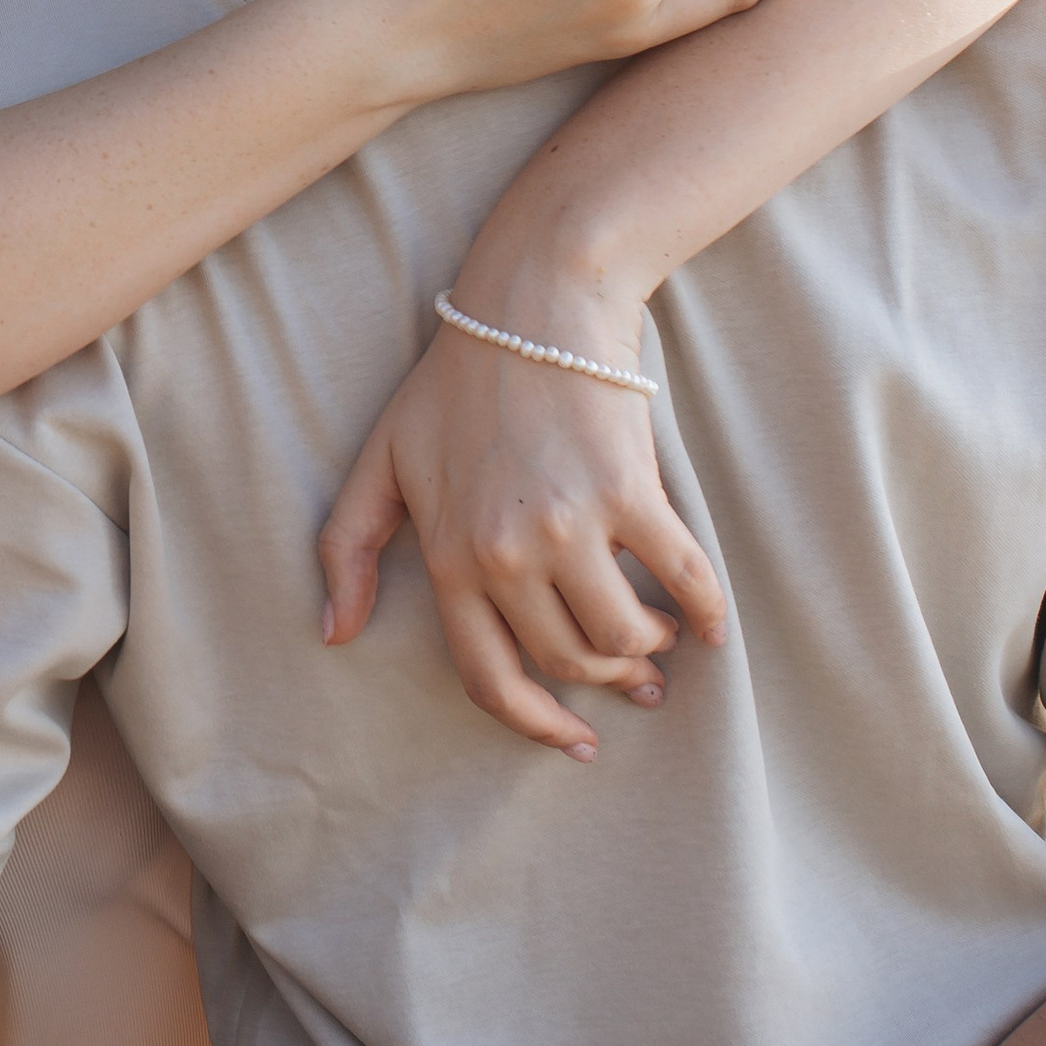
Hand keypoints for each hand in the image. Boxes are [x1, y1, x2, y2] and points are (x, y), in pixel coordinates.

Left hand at [320, 275, 727, 755]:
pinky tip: (711, 626)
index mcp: (449, 556)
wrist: (534, 304)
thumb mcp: (380, 460)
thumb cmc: (456, 382)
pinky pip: (683, 577)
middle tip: (632, 676)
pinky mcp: (631, 494)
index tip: (574, 741)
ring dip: (648, 648)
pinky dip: (705, 612)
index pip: (489, 677)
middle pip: (566, 660)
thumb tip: (334, 633)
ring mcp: (570, 527)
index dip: (536, 723)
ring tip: (657, 636)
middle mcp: (506, 555)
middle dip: (603, 678)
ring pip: (623, 634)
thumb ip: (349, 546)